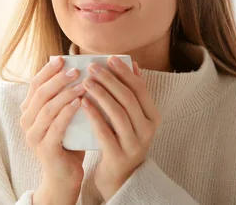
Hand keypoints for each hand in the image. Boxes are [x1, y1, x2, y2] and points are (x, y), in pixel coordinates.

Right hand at [20, 56, 87, 204]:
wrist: (65, 176)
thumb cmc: (68, 141)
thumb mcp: (64, 115)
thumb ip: (65, 96)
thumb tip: (79, 68)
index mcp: (29, 110)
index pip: (35, 84)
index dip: (47, 70)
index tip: (62, 58)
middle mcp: (27, 121)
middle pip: (40, 93)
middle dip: (58, 79)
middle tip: (76, 69)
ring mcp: (34, 136)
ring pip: (47, 108)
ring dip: (65, 93)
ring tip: (82, 83)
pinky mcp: (45, 148)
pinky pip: (56, 126)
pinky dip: (68, 112)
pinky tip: (80, 102)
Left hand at [80, 56, 160, 201]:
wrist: (120, 176)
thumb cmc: (123, 139)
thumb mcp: (133, 117)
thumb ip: (133, 93)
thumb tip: (132, 63)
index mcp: (152, 117)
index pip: (140, 89)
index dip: (125, 72)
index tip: (110, 58)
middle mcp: (147, 130)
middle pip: (128, 99)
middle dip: (110, 80)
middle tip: (92, 67)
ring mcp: (134, 144)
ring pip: (118, 114)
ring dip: (101, 94)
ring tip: (85, 82)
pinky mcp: (118, 156)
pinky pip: (105, 132)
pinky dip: (94, 115)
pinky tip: (83, 103)